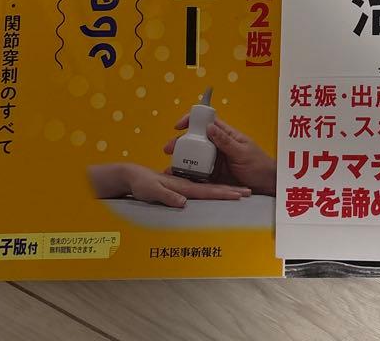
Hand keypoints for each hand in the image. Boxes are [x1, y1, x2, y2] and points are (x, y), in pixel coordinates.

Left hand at [88, 162, 250, 207]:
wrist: (132, 176)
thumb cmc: (140, 183)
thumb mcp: (151, 190)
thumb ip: (167, 196)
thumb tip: (184, 202)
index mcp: (184, 185)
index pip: (208, 190)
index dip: (224, 193)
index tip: (238, 194)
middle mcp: (187, 184)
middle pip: (214, 187)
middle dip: (231, 189)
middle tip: (247, 192)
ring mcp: (185, 186)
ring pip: (210, 187)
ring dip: (225, 190)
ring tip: (240, 192)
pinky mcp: (181, 188)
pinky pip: (201, 190)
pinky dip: (213, 191)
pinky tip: (218, 193)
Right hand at [164, 116, 275, 195]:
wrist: (267, 184)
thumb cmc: (259, 165)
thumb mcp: (242, 152)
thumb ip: (226, 141)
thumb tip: (209, 127)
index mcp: (227, 135)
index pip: (208, 121)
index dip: (193, 119)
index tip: (179, 125)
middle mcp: (219, 145)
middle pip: (197, 139)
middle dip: (181, 142)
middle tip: (168, 149)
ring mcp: (215, 160)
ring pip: (195, 156)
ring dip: (181, 158)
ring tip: (168, 166)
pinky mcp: (214, 174)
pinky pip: (198, 172)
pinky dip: (187, 173)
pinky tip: (177, 177)